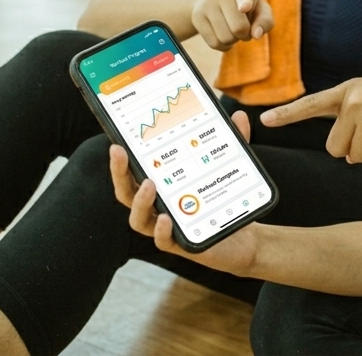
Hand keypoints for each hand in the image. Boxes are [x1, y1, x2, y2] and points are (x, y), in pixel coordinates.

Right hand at [109, 111, 258, 274]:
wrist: (244, 237)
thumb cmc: (224, 199)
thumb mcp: (228, 167)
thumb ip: (233, 143)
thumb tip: (240, 116)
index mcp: (161, 184)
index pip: (132, 171)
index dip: (120, 158)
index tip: (117, 139)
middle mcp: (157, 205)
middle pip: (126, 191)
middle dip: (119, 172)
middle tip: (119, 151)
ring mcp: (166, 226)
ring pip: (138, 219)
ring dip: (140, 201)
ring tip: (149, 185)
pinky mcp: (180, 244)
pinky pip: (162, 241)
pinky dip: (160, 231)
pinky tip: (165, 220)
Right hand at [191, 0, 273, 50]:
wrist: (218, 2)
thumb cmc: (247, 7)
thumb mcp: (261, 10)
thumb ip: (265, 21)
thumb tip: (256, 35)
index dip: (245, 1)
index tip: (245, 8)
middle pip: (239, 27)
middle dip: (246, 34)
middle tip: (245, 28)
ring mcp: (206, 2)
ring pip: (226, 38)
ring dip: (234, 40)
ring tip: (232, 28)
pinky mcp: (197, 16)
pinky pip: (214, 43)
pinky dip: (224, 45)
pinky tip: (224, 34)